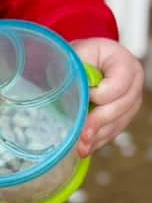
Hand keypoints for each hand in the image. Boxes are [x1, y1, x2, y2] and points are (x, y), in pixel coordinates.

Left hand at [72, 38, 144, 156]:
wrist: (86, 60)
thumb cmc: (80, 56)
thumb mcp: (77, 55)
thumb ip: (76, 70)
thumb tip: (68, 93)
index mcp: (124, 63)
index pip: (119, 85)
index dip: (100, 95)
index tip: (83, 95)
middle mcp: (134, 84)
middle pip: (120, 107)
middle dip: (98, 122)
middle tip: (82, 135)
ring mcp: (131, 102)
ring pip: (117, 123)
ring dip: (98, 136)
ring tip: (81, 147)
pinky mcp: (124, 116)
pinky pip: (114, 131)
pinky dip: (99, 139)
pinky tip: (86, 147)